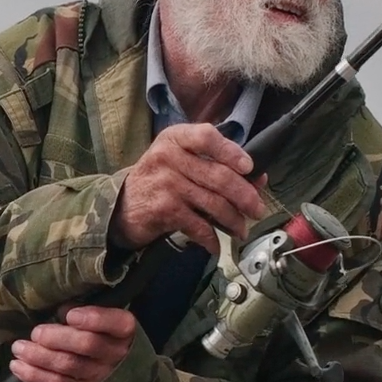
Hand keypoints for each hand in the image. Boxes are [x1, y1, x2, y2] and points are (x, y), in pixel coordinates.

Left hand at [8, 306, 136, 381]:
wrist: (122, 375)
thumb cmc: (105, 336)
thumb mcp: (105, 320)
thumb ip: (86, 313)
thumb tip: (60, 311)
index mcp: (124, 331)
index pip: (115, 323)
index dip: (93, 319)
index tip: (70, 315)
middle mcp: (117, 355)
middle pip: (86, 344)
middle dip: (56, 338)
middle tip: (35, 333)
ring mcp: (102, 378)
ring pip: (69, 366)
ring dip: (39, 357)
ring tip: (19, 348)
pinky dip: (36, 376)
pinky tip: (18, 367)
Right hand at [110, 123, 266, 252]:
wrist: (122, 206)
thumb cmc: (159, 180)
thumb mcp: (182, 161)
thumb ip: (217, 164)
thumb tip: (259, 178)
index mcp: (176, 138)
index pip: (207, 137)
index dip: (232, 152)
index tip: (250, 168)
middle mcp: (169, 157)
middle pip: (219, 176)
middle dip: (245, 196)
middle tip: (257, 210)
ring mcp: (166, 183)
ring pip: (213, 203)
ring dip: (233, 220)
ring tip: (241, 229)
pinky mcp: (164, 209)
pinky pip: (198, 225)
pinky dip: (211, 239)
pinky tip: (216, 245)